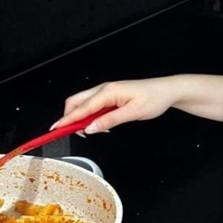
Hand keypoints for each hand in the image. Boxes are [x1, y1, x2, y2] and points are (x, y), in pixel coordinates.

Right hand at [52, 77, 182, 133]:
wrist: (167, 90)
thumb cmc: (154, 98)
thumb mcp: (133, 113)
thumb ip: (110, 121)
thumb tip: (91, 128)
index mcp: (108, 91)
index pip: (82, 108)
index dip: (67, 120)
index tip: (55, 129)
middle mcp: (105, 89)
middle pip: (76, 102)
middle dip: (69, 117)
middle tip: (68, 133)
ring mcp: (107, 91)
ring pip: (83, 103)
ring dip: (80, 117)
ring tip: (86, 131)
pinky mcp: (111, 96)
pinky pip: (93, 105)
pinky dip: (90, 115)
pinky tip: (98, 124)